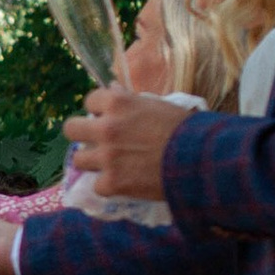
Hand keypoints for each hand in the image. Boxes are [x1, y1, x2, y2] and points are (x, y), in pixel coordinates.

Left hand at [63, 85, 195, 202]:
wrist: (203, 159)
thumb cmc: (186, 129)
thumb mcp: (159, 105)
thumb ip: (131, 101)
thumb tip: (113, 88)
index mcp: (118, 103)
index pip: (90, 101)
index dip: (99, 110)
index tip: (108, 116)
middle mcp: (106, 128)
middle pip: (71, 129)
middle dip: (83, 134)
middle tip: (98, 141)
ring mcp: (106, 157)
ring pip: (78, 159)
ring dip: (93, 162)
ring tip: (111, 164)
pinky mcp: (112, 182)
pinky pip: (97, 185)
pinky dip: (109, 186)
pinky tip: (124, 183)